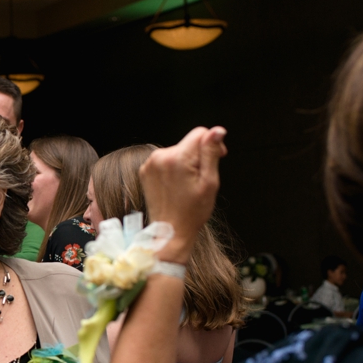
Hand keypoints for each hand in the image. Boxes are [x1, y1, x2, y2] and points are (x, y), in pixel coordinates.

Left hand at [137, 126, 225, 250]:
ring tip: (187, 185)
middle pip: (188, 143)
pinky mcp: (145, 171)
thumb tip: (217, 131)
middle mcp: (159, 157)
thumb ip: (211, 152)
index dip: (212, 144)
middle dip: (198, 156)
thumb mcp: (209, 181)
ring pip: (178, 151)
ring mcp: (149, 165)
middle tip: (199, 179)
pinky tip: (177, 186)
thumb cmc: (192, 211)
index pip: (200, 133)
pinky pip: (166, 161)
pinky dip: (174, 169)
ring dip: (186, 163)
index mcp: (176, 158)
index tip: (215, 160)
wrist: (169, 232)